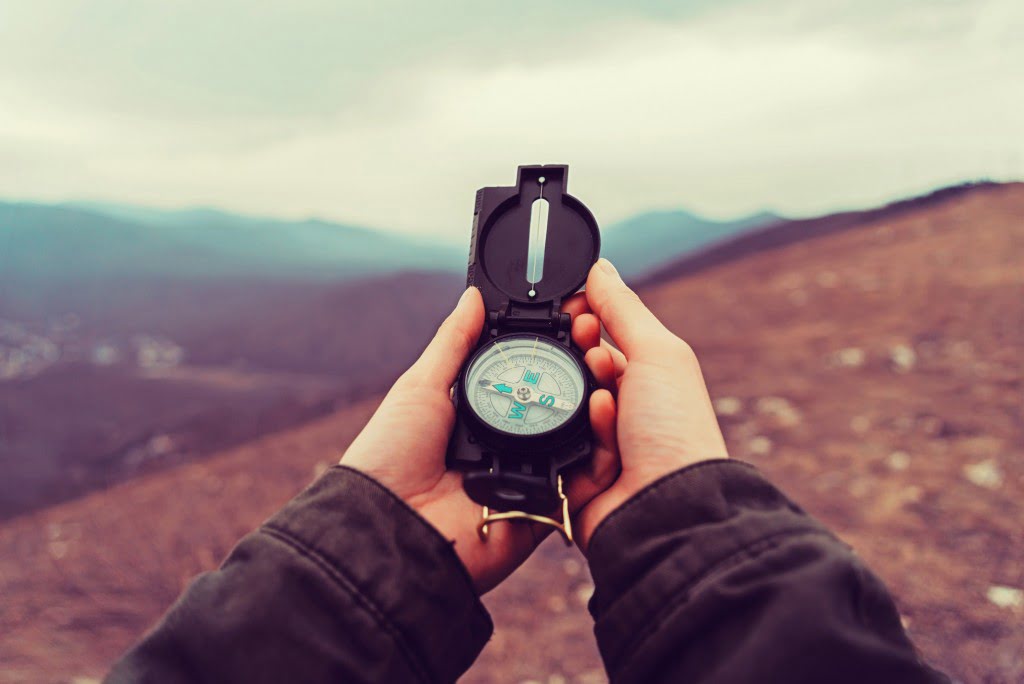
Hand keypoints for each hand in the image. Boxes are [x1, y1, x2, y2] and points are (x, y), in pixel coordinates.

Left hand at [341, 287, 617, 592]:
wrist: (386, 524)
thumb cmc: (390, 455)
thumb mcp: (421, 386)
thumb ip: (454, 341)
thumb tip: (474, 295)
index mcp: (482, 415)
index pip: (531, 376)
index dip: (555, 349)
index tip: (579, 316)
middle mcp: (510, 444)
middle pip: (563, 405)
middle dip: (588, 372)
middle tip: (601, 343)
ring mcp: (529, 477)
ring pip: (582, 440)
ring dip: (600, 406)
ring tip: (609, 369)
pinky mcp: (544, 510)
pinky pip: (584, 483)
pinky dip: (600, 453)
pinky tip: (606, 416)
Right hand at [572, 259, 728, 548]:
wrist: (667, 505)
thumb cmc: (677, 429)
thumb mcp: (656, 352)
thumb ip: (622, 308)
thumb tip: (599, 268)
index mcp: (646, 379)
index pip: (601, 339)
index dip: (586, 322)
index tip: (575, 311)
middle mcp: (624, 410)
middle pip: (576, 370)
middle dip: (580, 358)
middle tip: (589, 354)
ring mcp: (598, 444)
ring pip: (562, 406)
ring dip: (583, 401)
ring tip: (604, 404)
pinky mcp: (574, 475)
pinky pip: (555, 445)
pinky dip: (578, 438)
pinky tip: (599, 439)